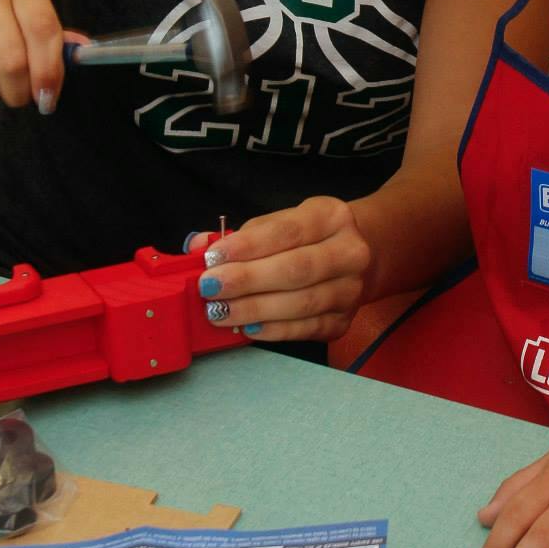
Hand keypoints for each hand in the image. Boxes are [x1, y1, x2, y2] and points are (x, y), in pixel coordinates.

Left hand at [188, 196, 371, 343]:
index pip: (287, 231)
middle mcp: (350, 252)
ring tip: (219, 311)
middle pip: (296, 269)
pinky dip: (273, 330)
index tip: (212, 258)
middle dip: (247, 280)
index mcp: (332, 216)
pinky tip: (247, 327)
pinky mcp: (343, 321)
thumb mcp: (278, 224)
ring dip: (254, 309)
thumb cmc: (304, 239)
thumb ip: (240, 235)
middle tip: (209, 288)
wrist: (350, 259)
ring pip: (301, 303)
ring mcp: (351, 290)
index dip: (248, 245)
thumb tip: (198, 246)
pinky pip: (305, 329)